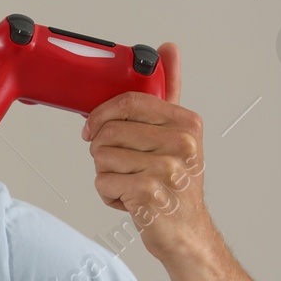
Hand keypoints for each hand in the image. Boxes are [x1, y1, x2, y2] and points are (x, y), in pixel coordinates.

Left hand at [80, 41, 216, 262]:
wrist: (187, 232)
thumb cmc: (175, 183)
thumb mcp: (176, 133)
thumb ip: (169, 91)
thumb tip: (169, 48)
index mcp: (187, 123)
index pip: (128, 102)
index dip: (101, 115)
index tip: (93, 128)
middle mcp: (182, 143)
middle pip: (109, 132)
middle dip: (103, 151)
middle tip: (121, 165)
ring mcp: (168, 169)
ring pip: (101, 158)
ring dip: (106, 174)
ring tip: (130, 183)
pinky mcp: (150, 194)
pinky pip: (103, 183)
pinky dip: (108, 194)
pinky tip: (130, 200)